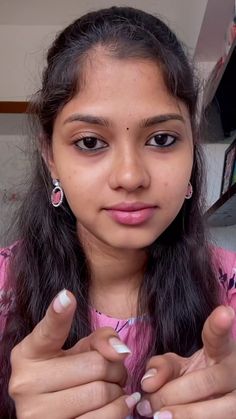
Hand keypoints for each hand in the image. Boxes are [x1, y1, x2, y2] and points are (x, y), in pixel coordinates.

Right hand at [9, 289, 139, 418]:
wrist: (55, 417)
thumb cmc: (69, 377)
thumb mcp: (79, 351)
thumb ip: (99, 339)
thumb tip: (120, 350)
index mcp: (28, 354)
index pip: (48, 331)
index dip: (59, 313)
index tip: (67, 297)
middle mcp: (25, 383)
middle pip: (95, 365)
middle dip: (115, 367)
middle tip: (114, 370)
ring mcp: (37, 414)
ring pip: (101, 392)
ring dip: (117, 390)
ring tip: (110, 388)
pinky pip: (104, 418)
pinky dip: (120, 408)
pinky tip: (118, 402)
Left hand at [136, 305, 235, 417]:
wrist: (218, 399)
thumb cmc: (194, 378)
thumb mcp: (177, 366)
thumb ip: (160, 367)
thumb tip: (147, 382)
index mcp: (222, 351)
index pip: (218, 336)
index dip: (220, 325)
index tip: (224, 312)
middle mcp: (235, 371)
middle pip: (207, 382)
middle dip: (172, 394)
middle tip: (148, 404)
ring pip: (217, 411)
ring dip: (183, 415)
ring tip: (157, 417)